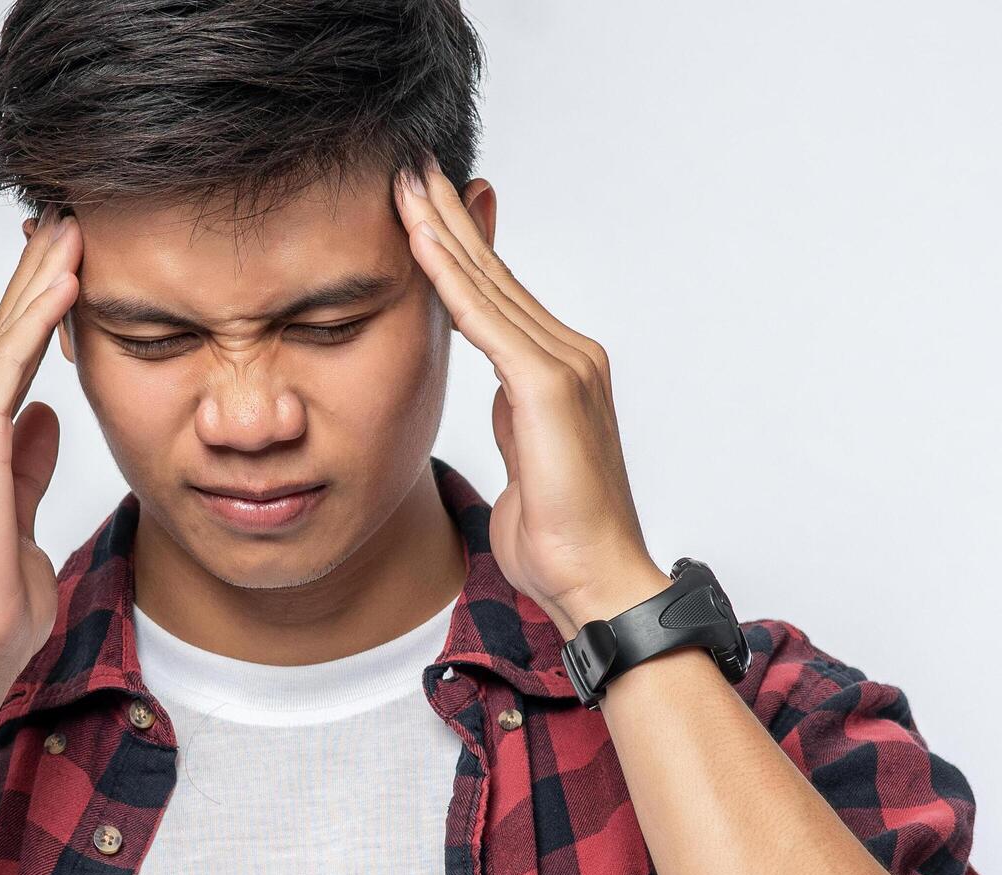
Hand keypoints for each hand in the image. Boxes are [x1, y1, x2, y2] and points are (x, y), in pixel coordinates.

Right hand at [0, 205, 80, 689]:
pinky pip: (5, 369)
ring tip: (71, 230)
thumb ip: (29, 464)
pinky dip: (35, 322)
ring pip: (1, 341)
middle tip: (66, 220)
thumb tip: (45, 417)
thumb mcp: (22, 521)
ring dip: (38, 281)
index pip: (3, 361)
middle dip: (33, 277)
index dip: (33, 309)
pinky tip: (64, 282)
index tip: (65, 262)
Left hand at [392, 158, 673, 636]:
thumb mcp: (526, 460)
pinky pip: (486, 320)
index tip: (422, 205)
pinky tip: (421, 244)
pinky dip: (450, 278)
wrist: (595, 580)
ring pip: (489, 285)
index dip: (460, 246)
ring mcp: (565, 365)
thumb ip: (516, 419)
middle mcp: (570, 355)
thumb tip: (501, 397)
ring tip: (405, 185)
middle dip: (448, 218)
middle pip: (496, 273)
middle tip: (409, 167)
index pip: (500, 295)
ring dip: (442, 231)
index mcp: (561, 372)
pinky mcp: (549, 385)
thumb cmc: (561, 539)